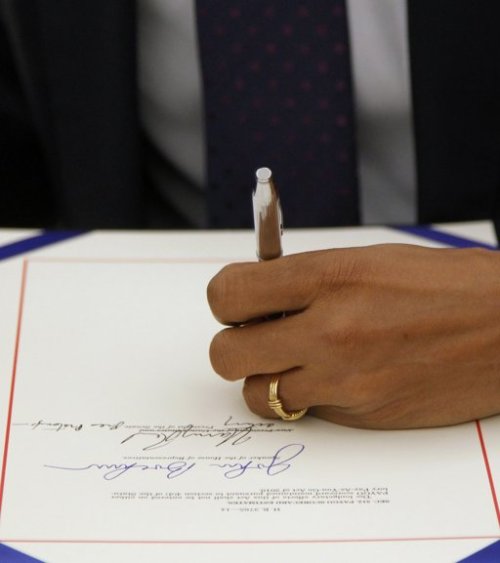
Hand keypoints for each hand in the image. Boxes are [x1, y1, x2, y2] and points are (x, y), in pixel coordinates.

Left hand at [207, 244, 499, 428]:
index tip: (237, 302)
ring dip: (266, 378)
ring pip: (258, 396)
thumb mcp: (366, 260)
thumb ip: (304, 280)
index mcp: (328, 277)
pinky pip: (304, 412)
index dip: (224, 299)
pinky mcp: (361, 416)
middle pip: (225, 355)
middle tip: (259, 335)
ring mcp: (344, 381)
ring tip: (297, 359)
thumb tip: (256, 298)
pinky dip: (307, 397)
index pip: (227, 295)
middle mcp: (330, 332)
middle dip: (234, 345)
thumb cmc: (441, 284)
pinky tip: (335, 377)